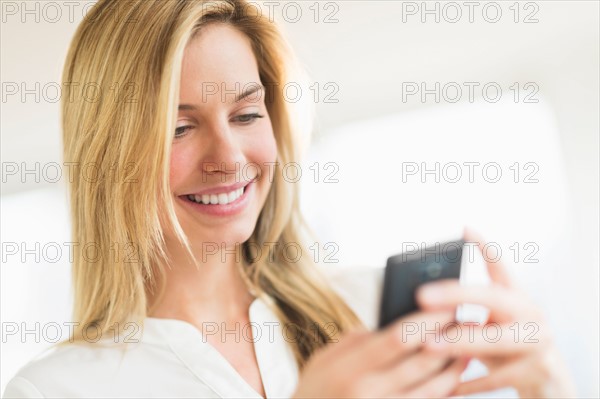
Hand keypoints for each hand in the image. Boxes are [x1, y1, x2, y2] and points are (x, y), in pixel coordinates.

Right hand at [292, 311, 468, 397]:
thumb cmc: (314, 390)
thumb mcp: (323, 359)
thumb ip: (356, 340)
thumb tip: (390, 323)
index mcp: (349, 368)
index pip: (396, 338)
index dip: (426, 321)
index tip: (446, 306)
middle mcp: (368, 392)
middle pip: (420, 364)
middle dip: (447, 340)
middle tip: (467, 322)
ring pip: (430, 391)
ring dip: (453, 369)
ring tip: (467, 349)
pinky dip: (442, 394)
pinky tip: (452, 380)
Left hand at [416, 229, 576, 397]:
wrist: (550, 380)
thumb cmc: (508, 345)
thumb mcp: (494, 323)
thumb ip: (470, 311)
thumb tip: (421, 302)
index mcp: (517, 298)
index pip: (501, 267)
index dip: (484, 247)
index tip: (464, 229)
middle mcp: (530, 315)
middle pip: (492, 298)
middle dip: (455, 296)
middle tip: (421, 296)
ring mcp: (536, 343)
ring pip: (494, 341)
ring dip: (458, 343)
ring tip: (428, 345)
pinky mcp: (535, 372)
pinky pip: (494, 378)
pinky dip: (468, 383)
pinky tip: (446, 387)